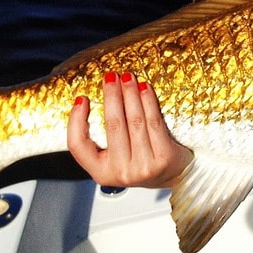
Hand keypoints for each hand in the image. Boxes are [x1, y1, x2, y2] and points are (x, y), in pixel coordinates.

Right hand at [67, 71, 192, 187]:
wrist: (176, 175)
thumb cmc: (143, 161)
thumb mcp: (117, 157)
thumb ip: (103, 139)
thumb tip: (88, 101)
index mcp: (102, 173)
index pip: (78, 146)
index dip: (75, 121)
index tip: (82, 99)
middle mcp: (121, 172)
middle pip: (113, 125)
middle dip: (111, 96)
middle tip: (111, 76)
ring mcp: (143, 167)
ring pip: (134, 121)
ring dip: (130, 94)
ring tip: (128, 77)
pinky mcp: (164, 158)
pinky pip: (153, 122)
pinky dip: (148, 102)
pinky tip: (145, 88)